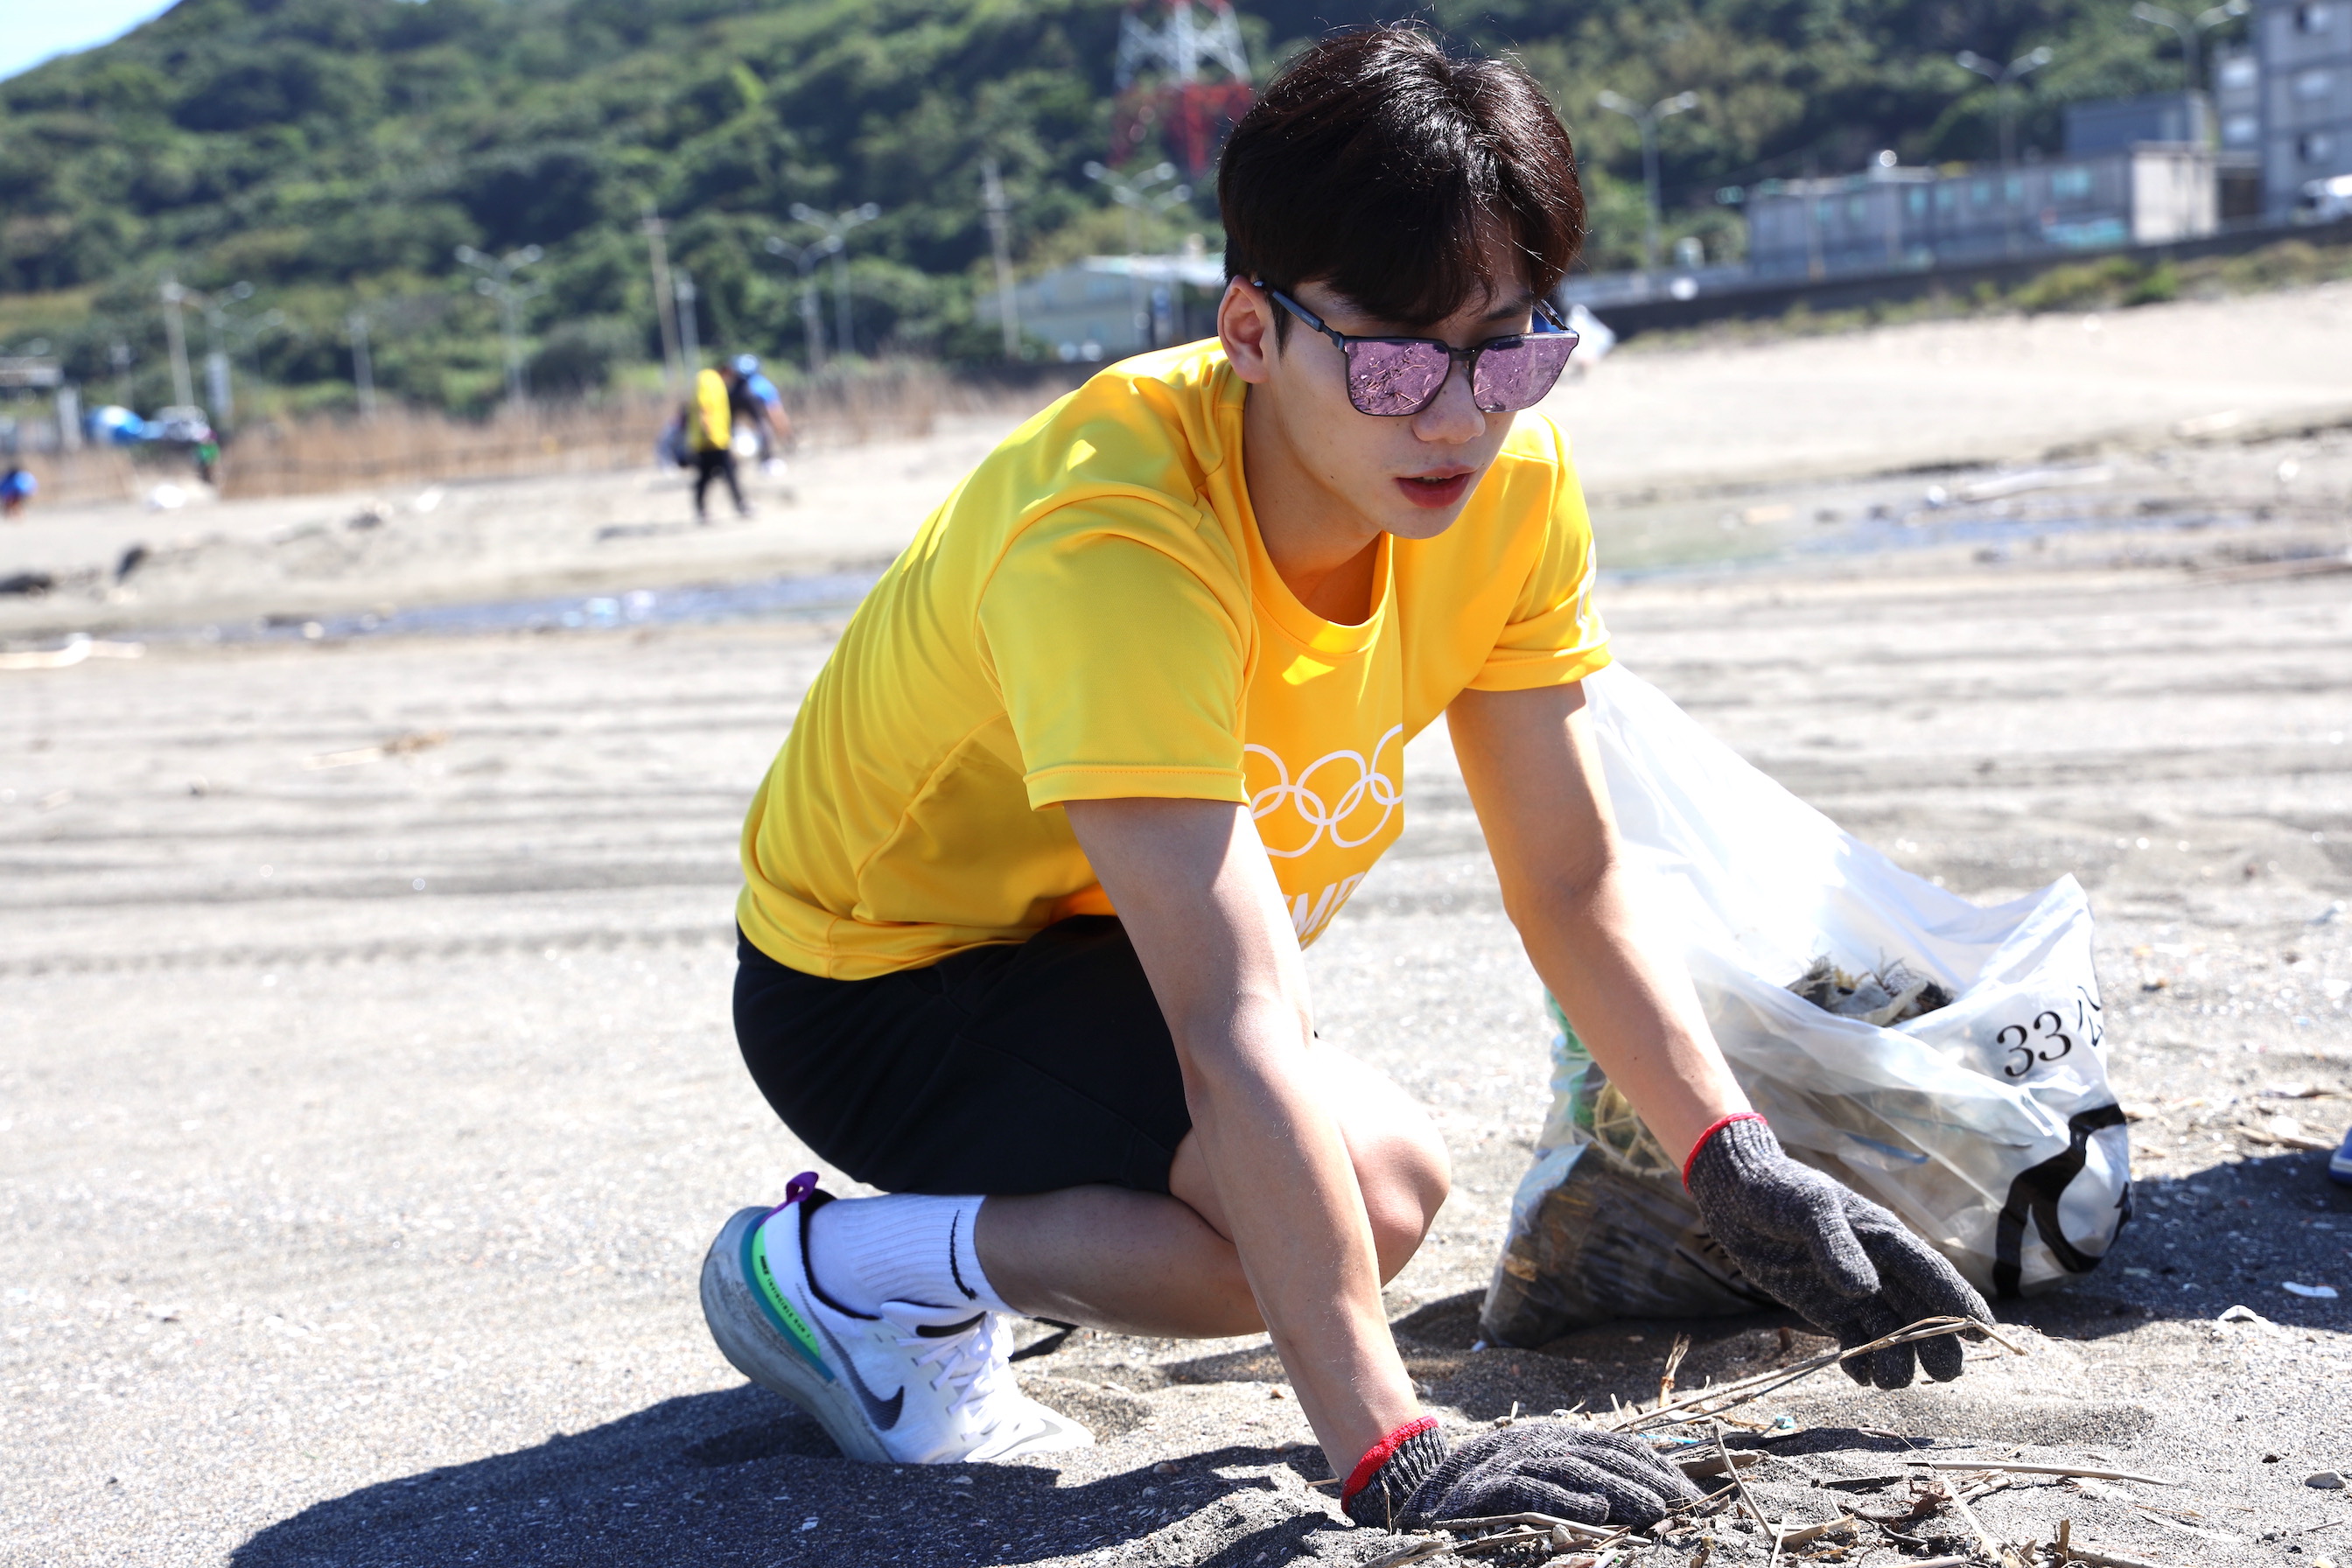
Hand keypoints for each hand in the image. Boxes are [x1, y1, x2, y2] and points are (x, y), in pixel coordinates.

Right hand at [1344, 1419, 1700, 1530]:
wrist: (1417, 1498)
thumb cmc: (1485, 1497)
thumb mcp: (1537, 1480)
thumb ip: (1578, 1480)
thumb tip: (1636, 1496)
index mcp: (1552, 1440)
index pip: (1612, 1447)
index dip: (1652, 1465)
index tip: (1689, 1491)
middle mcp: (1536, 1444)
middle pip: (1602, 1456)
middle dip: (1647, 1478)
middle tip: (1684, 1503)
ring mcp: (1512, 1463)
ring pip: (1576, 1471)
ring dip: (1621, 1490)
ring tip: (1656, 1509)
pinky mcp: (1490, 1488)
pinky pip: (1534, 1490)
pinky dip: (1567, 1499)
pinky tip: (1597, 1510)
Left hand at [1684, 1115, 1990, 1388]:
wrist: (1735, 1196)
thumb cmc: (1777, 1191)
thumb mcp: (1808, 1208)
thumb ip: (1836, 1245)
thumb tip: (1866, 1289)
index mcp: (1886, 1239)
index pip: (1935, 1275)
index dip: (1963, 1304)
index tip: (1987, 1336)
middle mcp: (1878, 1269)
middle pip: (1923, 1314)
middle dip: (1937, 1345)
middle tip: (1938, 1373)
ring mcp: (1855, 1291)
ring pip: (1893, 1335)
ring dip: (1898, 1361)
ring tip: (1887, 1379)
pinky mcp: (1829, 1309)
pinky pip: (1857, 1342)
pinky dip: (1862, 1362)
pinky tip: (1858, 1375)